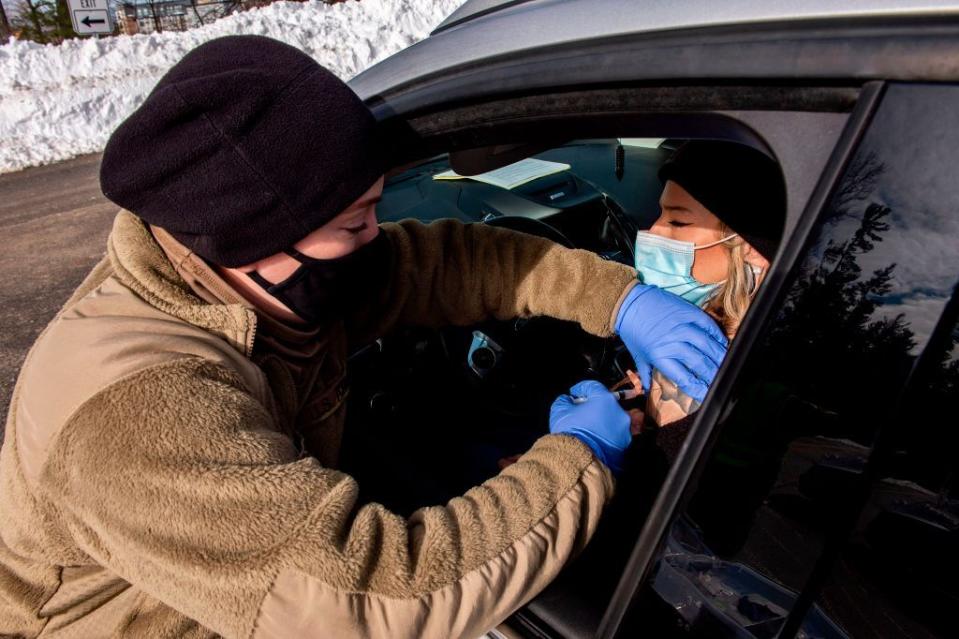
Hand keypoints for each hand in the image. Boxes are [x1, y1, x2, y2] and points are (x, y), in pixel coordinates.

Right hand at [550, 380, 631, 473]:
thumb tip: (568, 400)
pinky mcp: (624, 446)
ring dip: (605, 420)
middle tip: (583, 410)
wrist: (579, 460)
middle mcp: (619, 412)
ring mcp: (624, 430)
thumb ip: (565, 400)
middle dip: (595, 405)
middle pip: (607, 403)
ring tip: (592, 426)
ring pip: (614, 420)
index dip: (581, 388)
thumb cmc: (570, 433)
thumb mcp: (560, 411)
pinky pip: (616, 435)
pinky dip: (609, 435)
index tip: (574, 393)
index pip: (593, 386)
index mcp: (604, 399)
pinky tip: (598, 438)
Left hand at [615, 284, 727, 402]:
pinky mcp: (688, 312)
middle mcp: (674, 343)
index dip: (699, 389)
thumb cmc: (632, 329)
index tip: (706, 394)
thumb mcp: (638, 355)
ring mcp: (682, 326)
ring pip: (707, 345)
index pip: (685, 378)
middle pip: (700, 364)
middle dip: (713, 375)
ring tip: (725, 365)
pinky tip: (722, 343)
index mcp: (661, 357)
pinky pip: (708, 325)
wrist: (628, 302)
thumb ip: (646, 375)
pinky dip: (717, 335)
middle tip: (720, 381)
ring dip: (719, 357)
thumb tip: (647, 391)